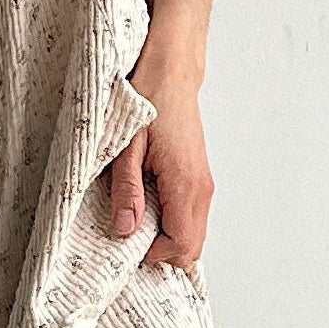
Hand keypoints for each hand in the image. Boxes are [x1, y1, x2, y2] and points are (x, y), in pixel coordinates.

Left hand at [105, 36, 212, 269]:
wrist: (171, 73)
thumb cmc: (148, 101)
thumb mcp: (125, 148)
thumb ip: (126, 191)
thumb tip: (125, 230)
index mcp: (185, 184)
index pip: (180, 246)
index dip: (151, 254)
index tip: (125, 241)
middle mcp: (201, 189)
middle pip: (192, 249)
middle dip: (161, 253)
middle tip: (129, 235)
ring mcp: (203, 185)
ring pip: (194, 236)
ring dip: (166, 238)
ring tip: (135, 218)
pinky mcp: (199, 179)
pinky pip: (191, 218)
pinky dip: (172, 224)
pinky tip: (147, 206)